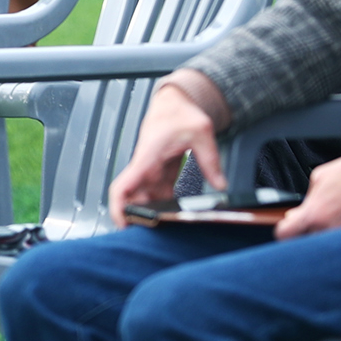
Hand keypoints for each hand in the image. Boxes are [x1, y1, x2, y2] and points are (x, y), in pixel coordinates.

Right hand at [108, 75, 223, 226]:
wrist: (175, 102)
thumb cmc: (181, 112)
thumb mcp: (201, 132)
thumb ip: (211, 160)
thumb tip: (220, 186)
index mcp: (147, 157)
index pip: (123, 185)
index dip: (119, 207)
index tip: (122, 224)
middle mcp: (145, 166)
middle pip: (133, 198)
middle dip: (137, 218)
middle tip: (152, 238)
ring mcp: (151, 171)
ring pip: (145, 199)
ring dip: (151, 214)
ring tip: (168, 232)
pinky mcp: (160, 172)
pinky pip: (157, 194)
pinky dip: (162, 206)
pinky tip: (174, 217)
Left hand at [276, 149, 340, 238]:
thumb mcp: (318, 178)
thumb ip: (305, 198)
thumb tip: (295, 213)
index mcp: (313, 214)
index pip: (285, 234)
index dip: (283, 230)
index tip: (286, 225)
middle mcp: (327, 228)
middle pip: (303, 242)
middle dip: (301, 233)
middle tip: (305, 222)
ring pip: (322, 241)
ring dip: (319, 232)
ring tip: (324, 219)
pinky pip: (339, 237)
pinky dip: (335, 231)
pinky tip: (338, 218)